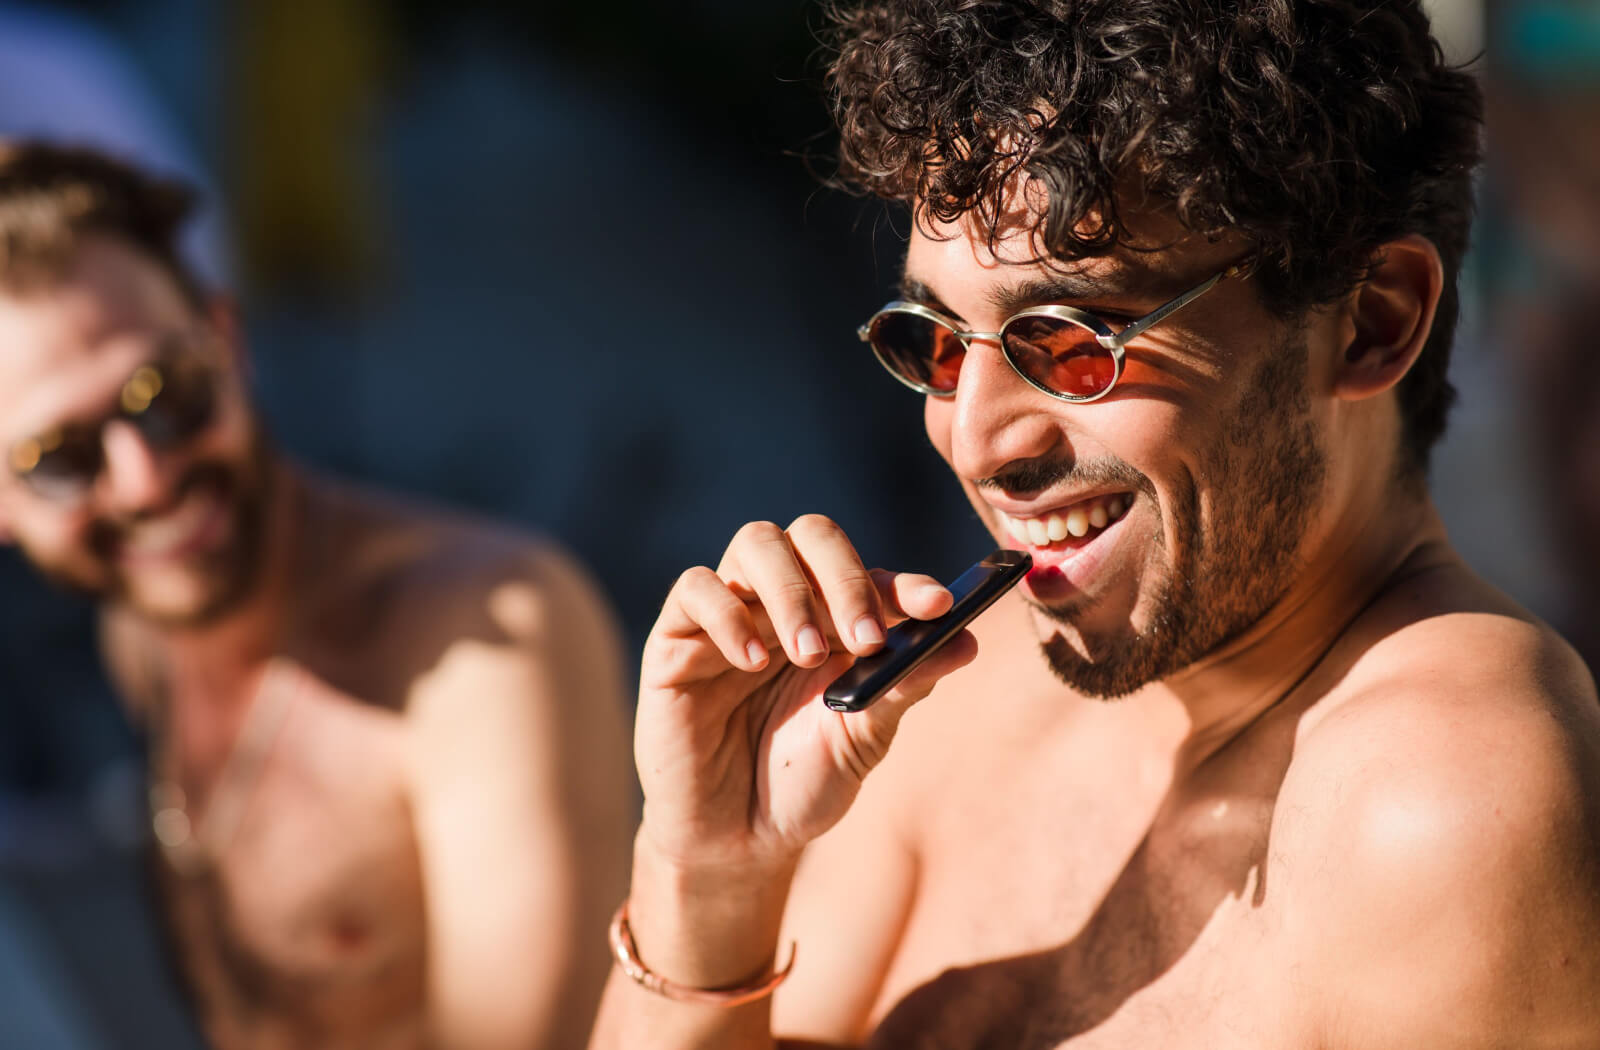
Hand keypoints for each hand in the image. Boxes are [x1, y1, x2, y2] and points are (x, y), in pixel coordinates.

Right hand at [634, 514, 979, 877]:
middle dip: (845, 578)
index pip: (873, 574)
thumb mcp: (862, 739)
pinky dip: (728, 615)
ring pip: (756, 545)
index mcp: (836, 621)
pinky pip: (695, 590)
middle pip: (812, 535)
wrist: (736, 843)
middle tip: (866, 640)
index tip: (939, 608)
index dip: (907, 585)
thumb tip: (966, 639)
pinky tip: (751, 663)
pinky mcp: (677, 640)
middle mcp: (784, 604)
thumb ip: (905, 685)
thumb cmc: (803, 785)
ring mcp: (730, 616)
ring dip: (791, 591)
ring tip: (807, 654)